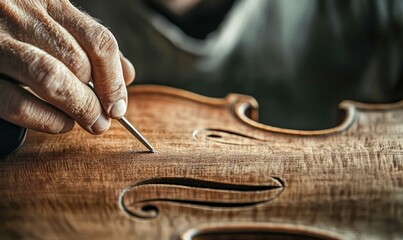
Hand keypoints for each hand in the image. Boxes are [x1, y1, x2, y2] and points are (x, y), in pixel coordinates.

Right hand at [0, 0, 134, 134]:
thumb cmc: (16, 23)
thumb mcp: (55, 21)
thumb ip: (91, 45)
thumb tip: (127, 76)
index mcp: (50, 3)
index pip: (99, 41)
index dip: (115, 79)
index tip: (120, 105)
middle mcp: (23, 16)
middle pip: (78, 63)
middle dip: (98, 100)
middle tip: (103, 120)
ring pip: (51, 79)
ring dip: (79, 109)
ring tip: (90, 124)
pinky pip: (17, 103)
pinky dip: (47, 120)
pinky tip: (60, 124)